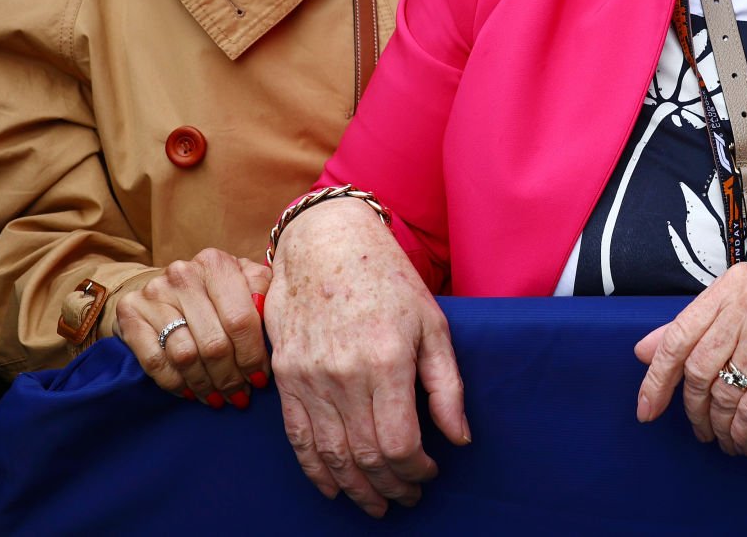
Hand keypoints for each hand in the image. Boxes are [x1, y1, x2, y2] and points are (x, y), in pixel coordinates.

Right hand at [110, 247, 271, 405]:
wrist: (161, 288)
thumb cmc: (213, 292)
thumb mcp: (242, 284)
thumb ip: (262, 298)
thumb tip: (276, 331)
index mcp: (216, 263)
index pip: (241, 320)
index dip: (253, 356)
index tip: (261, 379)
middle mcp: (183, 274)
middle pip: (214, 343)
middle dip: (231, 377)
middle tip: (239, 395)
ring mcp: (153, 293)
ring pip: (186, 356)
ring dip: (205, 384)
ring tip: (218, 397)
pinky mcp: (131, 314)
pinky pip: (156, 362)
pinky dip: (176, 383)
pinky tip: (191, 392)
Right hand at [267, 196, 468, 516]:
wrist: (325, 244)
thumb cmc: (387, 279)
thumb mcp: (432, 324)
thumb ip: (447, 386)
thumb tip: (459, 439)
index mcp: (386, 361)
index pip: (398, 443)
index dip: (415, 470)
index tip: (430, 474)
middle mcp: (343, 374)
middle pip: (364, 456)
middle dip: (390, 487)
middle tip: (407, 498)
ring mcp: (309, 377)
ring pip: (330, 454)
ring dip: (355, 489)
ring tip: (377, 503)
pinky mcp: (286, 376)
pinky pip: (297, 437)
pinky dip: (316, 470)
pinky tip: (333, 488)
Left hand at [634, 259, 746, 455]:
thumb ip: (701, 324)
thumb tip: (644, 349)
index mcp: (734, 284)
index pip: (677, 336)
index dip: (655, 379)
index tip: (646, 409)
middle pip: (697, 369)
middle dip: (691, 410)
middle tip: (698, 429)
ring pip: (724, 393)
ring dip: (719, 426)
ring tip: (725, 438)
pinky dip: (743, 432)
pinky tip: (745, 441)